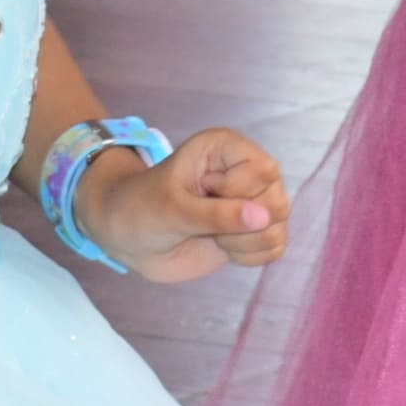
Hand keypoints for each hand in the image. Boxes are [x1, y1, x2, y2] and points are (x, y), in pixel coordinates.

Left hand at [77, 126, 290, 280]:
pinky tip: (224, 249)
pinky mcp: (252, 232)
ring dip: (245, 242)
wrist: (127, 238)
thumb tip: (264, 219)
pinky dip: (250, 256)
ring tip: (213, 237)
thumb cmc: (141, 209)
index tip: (202, 193)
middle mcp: (246, 172)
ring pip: (279, 226)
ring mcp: (252, 204)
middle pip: (277, 200)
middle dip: (241, 224)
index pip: (264, 170)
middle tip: (204, 223)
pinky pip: (275, 247)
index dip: (238, 191)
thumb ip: (217, 215)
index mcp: (228, 150)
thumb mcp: (173, 209)